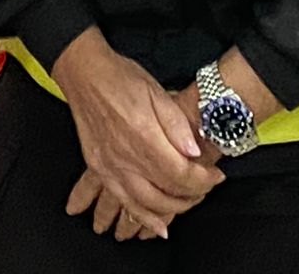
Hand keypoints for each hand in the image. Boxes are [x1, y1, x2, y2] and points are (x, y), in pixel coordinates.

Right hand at [52, 28, 222, 233]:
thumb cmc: (119, 77)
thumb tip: (194, 152)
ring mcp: (110, 165)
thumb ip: (177, 124)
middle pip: (166, 193)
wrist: (83, 72)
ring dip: (171, 210)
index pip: (182, 174)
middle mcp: (126, 156)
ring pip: (145, 204)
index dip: (205, 180)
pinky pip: (121, 201)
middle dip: (192, 196)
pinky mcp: (98, 168)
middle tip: (205, 188)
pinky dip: (141, 217)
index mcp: (144, 136)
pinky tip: (156, 226)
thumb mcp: (156, 91)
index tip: (216, 175)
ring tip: (185, 202)